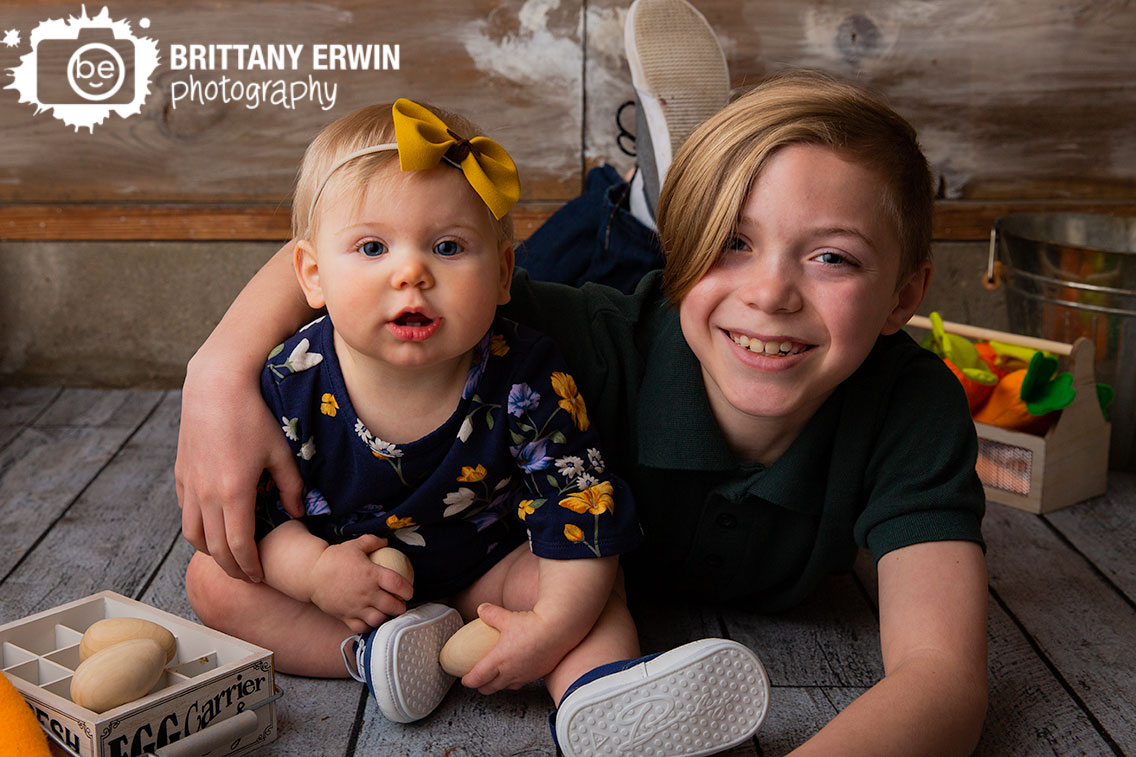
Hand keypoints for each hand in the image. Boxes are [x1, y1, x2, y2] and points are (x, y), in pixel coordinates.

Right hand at [176, 360, 303, 582]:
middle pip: (213, 548)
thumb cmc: (253, 417)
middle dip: (231, 567)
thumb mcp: (280, 452)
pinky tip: (214, 524)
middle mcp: (207, 495)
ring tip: (228, 555)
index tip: (259, 575)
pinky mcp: (181, 475)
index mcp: (234, 493)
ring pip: (192, 534)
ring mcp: (189, 486)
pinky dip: (198, 526)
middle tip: (247, 575)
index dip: (249, 566)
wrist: (215, 387)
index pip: (238, 546)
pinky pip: (186, 512)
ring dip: (210, 551)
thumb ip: (291, 486)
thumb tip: (300, 513)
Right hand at [309, 534, 412, 631]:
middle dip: (401, 607)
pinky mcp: (345, 616)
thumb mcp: (355, 544)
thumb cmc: (334, 557)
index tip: (409, 592)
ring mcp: (356, 606)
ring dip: (386, 617)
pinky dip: (369, 626)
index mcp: (372, 574)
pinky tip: (371, 620)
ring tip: (387, 613)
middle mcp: (367, 593)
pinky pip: (362, 627)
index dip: (408, 590)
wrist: (311, 573)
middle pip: (393, 606)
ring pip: (379, 619)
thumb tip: (386, 541)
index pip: (398, 585)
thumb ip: (373, 541)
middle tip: (401, 604)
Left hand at [461, 603, 576, 693]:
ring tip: (495, 679)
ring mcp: (524, 675)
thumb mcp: (507, 617)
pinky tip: (515, 673)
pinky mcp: (537, 674)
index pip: (478, 677)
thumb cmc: (533, 624)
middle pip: (490, 687)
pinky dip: (513, 681)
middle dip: (481, 686)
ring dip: (497, 685)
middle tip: (477, 682)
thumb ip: (491, 614)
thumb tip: (481, 609)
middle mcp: (510, 671)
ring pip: (506, 687)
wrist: (559, 630)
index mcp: (499, 659)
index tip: (464, 680)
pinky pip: (520, 683)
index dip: (469, 680)